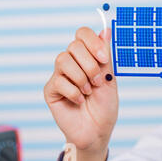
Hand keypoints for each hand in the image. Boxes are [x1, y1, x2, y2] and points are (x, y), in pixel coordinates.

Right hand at [44, 27, 118, 154]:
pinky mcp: (51, 90)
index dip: (92, 42)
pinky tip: (80, 101)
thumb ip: (105, 55)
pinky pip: (59, 81)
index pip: (82, 34)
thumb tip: (106, 30)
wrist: (97, 130)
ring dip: (82, 78)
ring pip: (63, 60)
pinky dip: (74, 92)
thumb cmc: (105, 105)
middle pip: (73, 45)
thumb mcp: (109, 78)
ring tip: (89, 92)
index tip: (104, 58)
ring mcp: (60, 75)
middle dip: (90, 64)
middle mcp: (72, 62)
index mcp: (88, 56)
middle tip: (97, 81)